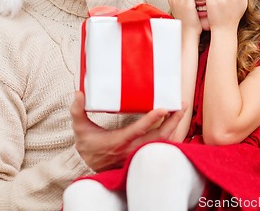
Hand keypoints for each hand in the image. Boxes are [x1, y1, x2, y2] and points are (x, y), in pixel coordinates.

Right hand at [71, 91, 185, 171]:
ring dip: (173, 126)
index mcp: (119, 141)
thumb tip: (79, 93)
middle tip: (181, 105)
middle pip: (158, 136)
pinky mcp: (141, 153)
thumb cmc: (87, 145)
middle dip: (172, 121)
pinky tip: (175, 122)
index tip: (163, 108)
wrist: (88, 166)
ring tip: (180, 110)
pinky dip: (170, 134)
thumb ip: (78, 111)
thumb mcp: (80, 128)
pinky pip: (161, 145)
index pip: (138, 130)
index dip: (152, 119)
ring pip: (162, 141)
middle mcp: (132, 148)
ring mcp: (138, 152)